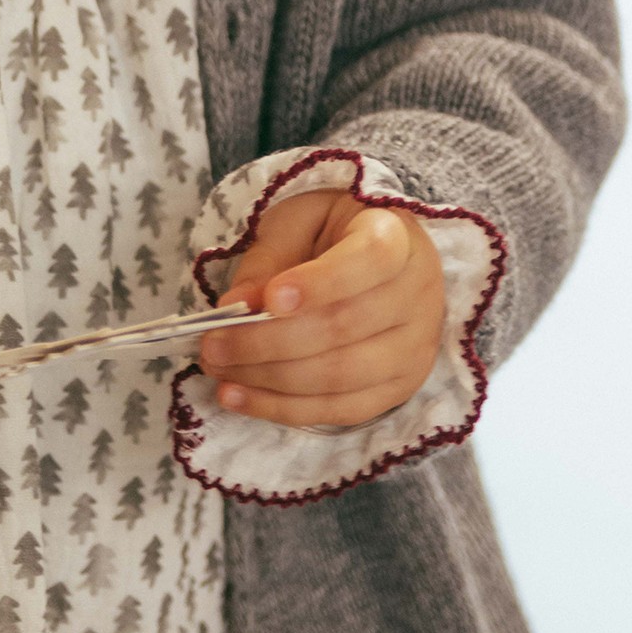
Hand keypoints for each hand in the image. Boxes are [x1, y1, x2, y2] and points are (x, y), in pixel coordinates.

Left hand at [197, 186, 445, 427]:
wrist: (378, 258)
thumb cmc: (331, 231)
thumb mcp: (296, 222)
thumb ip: (269, 260)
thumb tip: (237, 305)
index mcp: (396, 238)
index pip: (369, 260)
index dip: (320, 282)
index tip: (270, 298)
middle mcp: (418, 296)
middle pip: (345, 328)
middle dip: (268, 341)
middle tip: (213, 342)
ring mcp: (415, 349)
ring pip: (341, 376)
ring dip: (270, 379)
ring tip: (218, 369)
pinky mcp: (399, 389)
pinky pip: (341, 410)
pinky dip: (284, 408)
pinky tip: (238, 397)